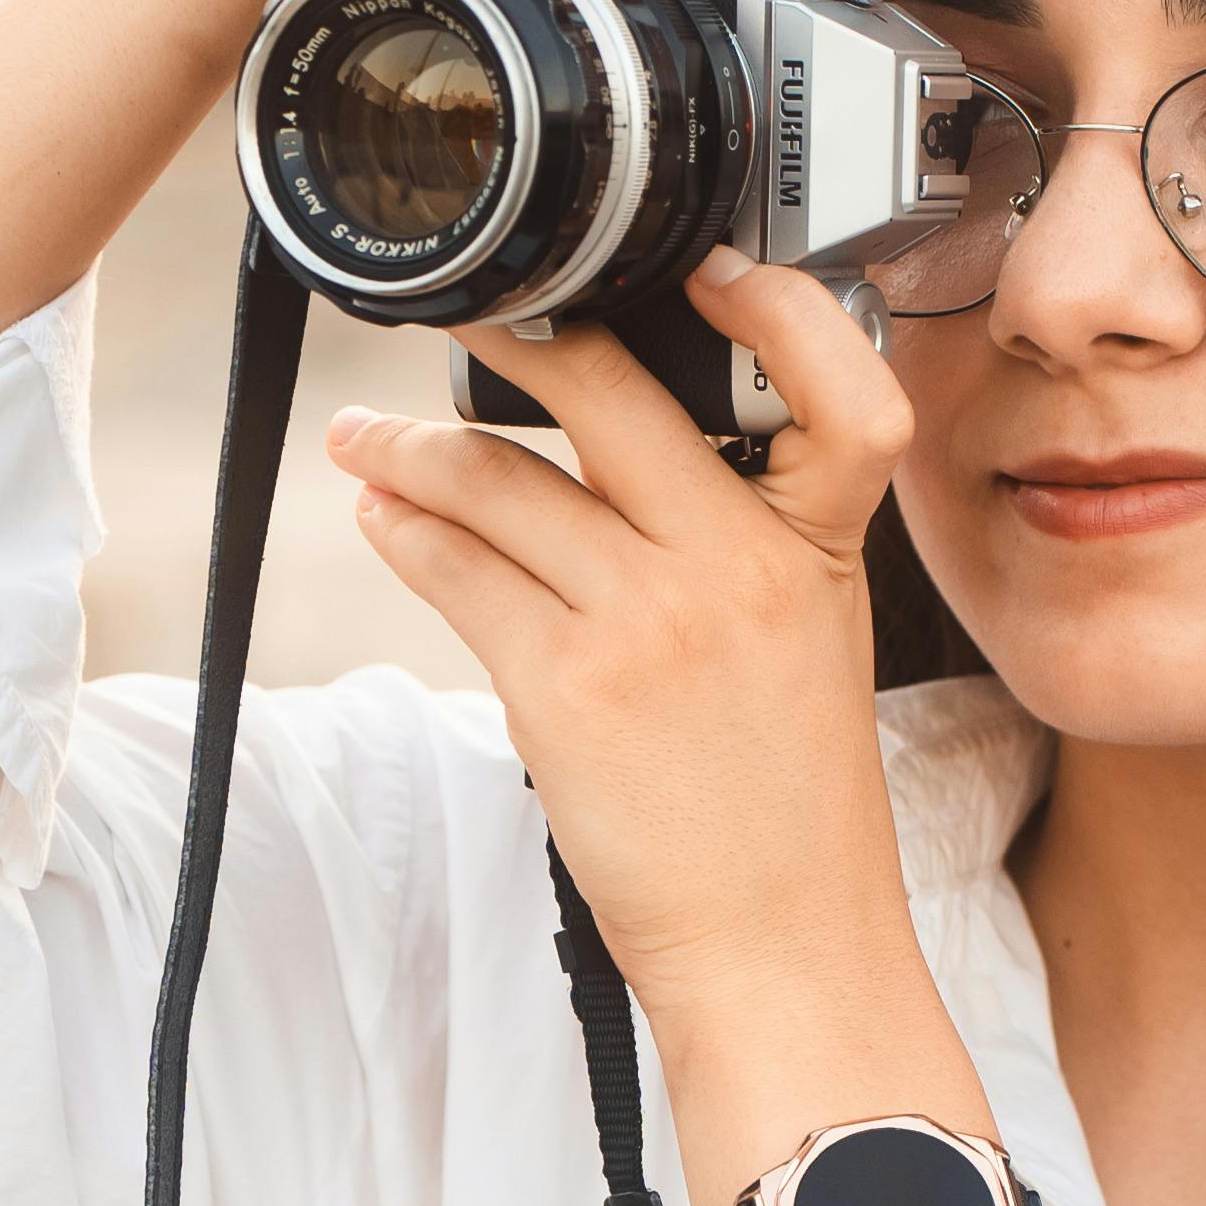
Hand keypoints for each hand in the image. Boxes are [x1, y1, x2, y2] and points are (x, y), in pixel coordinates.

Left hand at [329, 253, 940, 1055]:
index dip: (783, 309)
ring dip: (411, 452)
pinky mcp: (566, 686)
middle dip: (516, 342)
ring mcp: (649, 620)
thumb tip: (613, 464)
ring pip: (501, 483)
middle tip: (458, 314)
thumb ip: (743, 543)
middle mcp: (739, 565)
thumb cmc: (785, 809)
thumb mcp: (808, 646)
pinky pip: (457, 570)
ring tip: (363, 443)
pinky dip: (404, 532)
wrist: (777, 942)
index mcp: (819, 549)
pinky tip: (381, 518)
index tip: (707, 263)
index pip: (843, 392)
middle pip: (613, 398)